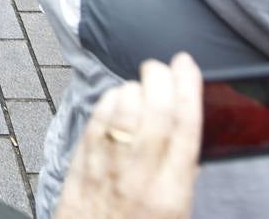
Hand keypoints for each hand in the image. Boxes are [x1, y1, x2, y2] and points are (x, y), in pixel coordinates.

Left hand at [55, 53, 202, 218]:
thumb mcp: (176, 214)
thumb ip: (182, 177)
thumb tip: (187, 137)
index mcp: (171, 193)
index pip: (185, 127)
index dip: (188, 87)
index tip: (188, 65)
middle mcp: (139, 176)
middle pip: (154, 109)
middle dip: (160, 77)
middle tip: (164, 67)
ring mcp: (106, 166)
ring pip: (123, 106)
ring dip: (134, 86)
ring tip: (142, 87)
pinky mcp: (80, 161)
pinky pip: (97, 116)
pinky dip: (110, 99)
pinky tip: (118, 99)